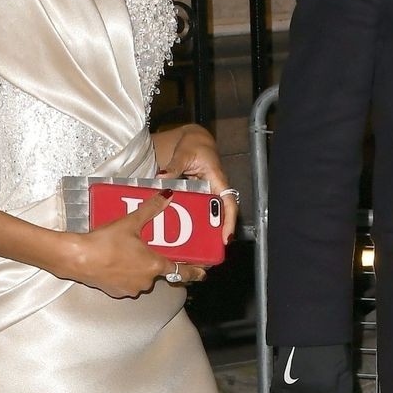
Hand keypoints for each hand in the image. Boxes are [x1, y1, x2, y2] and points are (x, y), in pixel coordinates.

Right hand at [57, 191, 204, 298]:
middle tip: (145, 249)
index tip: (203, 273)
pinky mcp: (116, 292)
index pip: (181, 271)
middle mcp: (146, 280)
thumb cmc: (106, 241)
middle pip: (157, 272)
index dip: (194, 272)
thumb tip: (167, 196)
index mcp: (154, 264)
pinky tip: (115, 262)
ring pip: (142, 278)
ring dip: (138, 268)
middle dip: (153, 262)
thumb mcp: (130, 222)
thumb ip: (151, 210)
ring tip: (126, 253)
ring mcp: (131, 289)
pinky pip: (127, 283)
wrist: (78, 258)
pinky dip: (124, 274)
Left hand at [157, 124, 237, 244]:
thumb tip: (163, 176)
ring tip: (192, 248)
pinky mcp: (196, 196)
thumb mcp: (184, 153)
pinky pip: (195, 210)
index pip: (229, 204)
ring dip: (201, 230)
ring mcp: (205, 194)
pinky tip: (176, 231)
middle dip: (215, 234)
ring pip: (207, 216)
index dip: (229, 222)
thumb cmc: (193, 144)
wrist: (192, 140)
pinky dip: (188, 220)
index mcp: (217, 180)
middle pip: (219, 216)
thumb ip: (174, 165)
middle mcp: (213, 190)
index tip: (226, 238)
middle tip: (207, 252)